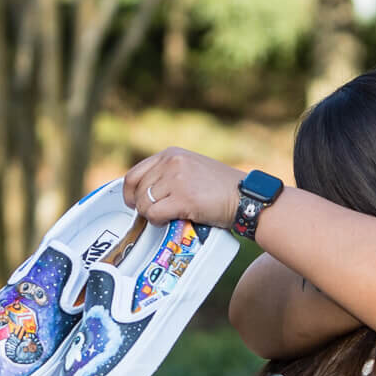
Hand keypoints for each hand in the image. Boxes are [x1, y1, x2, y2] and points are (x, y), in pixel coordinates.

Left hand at [123, 148, 247, 227]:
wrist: (245, 197)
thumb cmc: (221, 188)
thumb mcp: (191, 169)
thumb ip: (168, 173)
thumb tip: (145, 192)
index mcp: (171, 154)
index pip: (134, 174)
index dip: (130, 192)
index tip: (134, 202)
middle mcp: (171, 162)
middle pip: (137, 190)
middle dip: (142, 206)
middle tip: (155, 214)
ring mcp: (176, 179)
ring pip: (144, 204)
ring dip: (152, 215)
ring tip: (167, 216)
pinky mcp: (183, 198)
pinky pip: (154, 214)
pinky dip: (158, 222)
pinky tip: (170, 220)